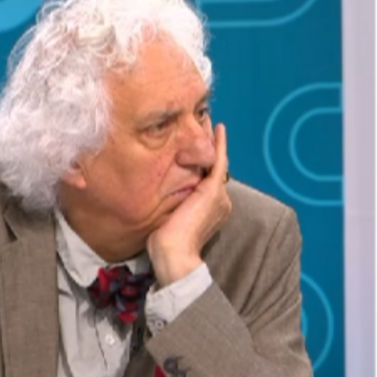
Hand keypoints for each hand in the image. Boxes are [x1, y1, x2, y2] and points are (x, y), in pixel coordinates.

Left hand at [147, 123, 232, 285]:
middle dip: (209, 146)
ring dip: (211, 141)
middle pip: (213, 167)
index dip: (202, 161)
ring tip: (206, 121)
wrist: (174, 254)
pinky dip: (219, 144)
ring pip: (215, 161)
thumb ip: (170, 201)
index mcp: (211, 208)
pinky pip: (217, 161)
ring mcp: (219, 195)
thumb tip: (155, 189)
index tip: (195, 146)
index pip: (207, 178)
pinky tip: (218, 128)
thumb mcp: (167, 216)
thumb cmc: (165, 243)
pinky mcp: (213, 191)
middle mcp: (220, 200)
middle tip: (204, 124)